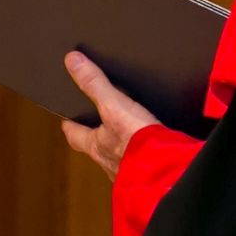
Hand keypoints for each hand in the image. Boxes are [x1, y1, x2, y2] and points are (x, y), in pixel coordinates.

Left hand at [59, 51, 159, 181]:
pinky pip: (145, 163)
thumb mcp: (114, 107)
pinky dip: (147, 155)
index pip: (75, 136)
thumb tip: (72, 60)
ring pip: (120, 158)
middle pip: (97, 148)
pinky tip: (156, 148)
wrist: (169, 175)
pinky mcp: (153, 175)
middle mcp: (110, 163)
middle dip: (97, 138)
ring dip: (123, 148)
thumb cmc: (137, 144)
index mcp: (96, 147)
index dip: (70, 126)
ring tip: (129, 135)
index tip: (66, 120)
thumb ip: (95, 84)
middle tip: (97, 126)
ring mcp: (131, 172)